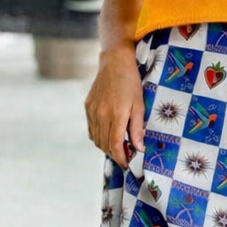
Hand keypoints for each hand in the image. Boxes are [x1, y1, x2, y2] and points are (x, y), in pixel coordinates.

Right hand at [85, 46, 145, 168]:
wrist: (114, 62)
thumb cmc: (130, 82)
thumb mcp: (139, 104)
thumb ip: (137, 128)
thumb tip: (139, 148)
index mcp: (116, 115)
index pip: (115, 145)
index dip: (121, 158)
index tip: (127, 164)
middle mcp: (101, 115)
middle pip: (105, 145)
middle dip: (115, 154)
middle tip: (127, 155)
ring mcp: (92, 111)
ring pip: (96, 139)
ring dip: (106, 147)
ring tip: (119, 146)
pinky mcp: (87, 107)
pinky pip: (91, 129)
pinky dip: (98, 137)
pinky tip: (108, 135)